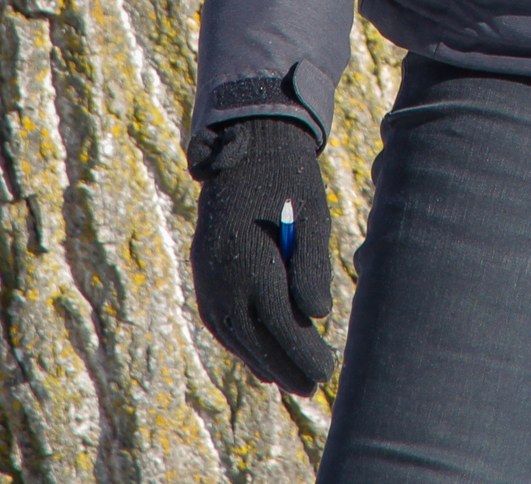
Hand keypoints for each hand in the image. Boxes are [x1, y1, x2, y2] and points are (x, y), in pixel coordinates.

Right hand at [190, 117, 334, 393]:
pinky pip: (218, 318)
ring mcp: (208, 277)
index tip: (328, 371)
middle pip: (257, 340)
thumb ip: (312, 269)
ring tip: (286, 375)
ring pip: (233, 334)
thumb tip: (318, 315)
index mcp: (257, 267)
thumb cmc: (291, 182)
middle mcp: (226, 279)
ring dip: (259, 357)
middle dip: (285, 366)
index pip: (283, 330)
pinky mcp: (202, 270)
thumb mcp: (313, 219)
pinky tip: (255, 349)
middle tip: (312, 386)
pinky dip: (237, 338)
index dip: (305, 355)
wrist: (247, 145)